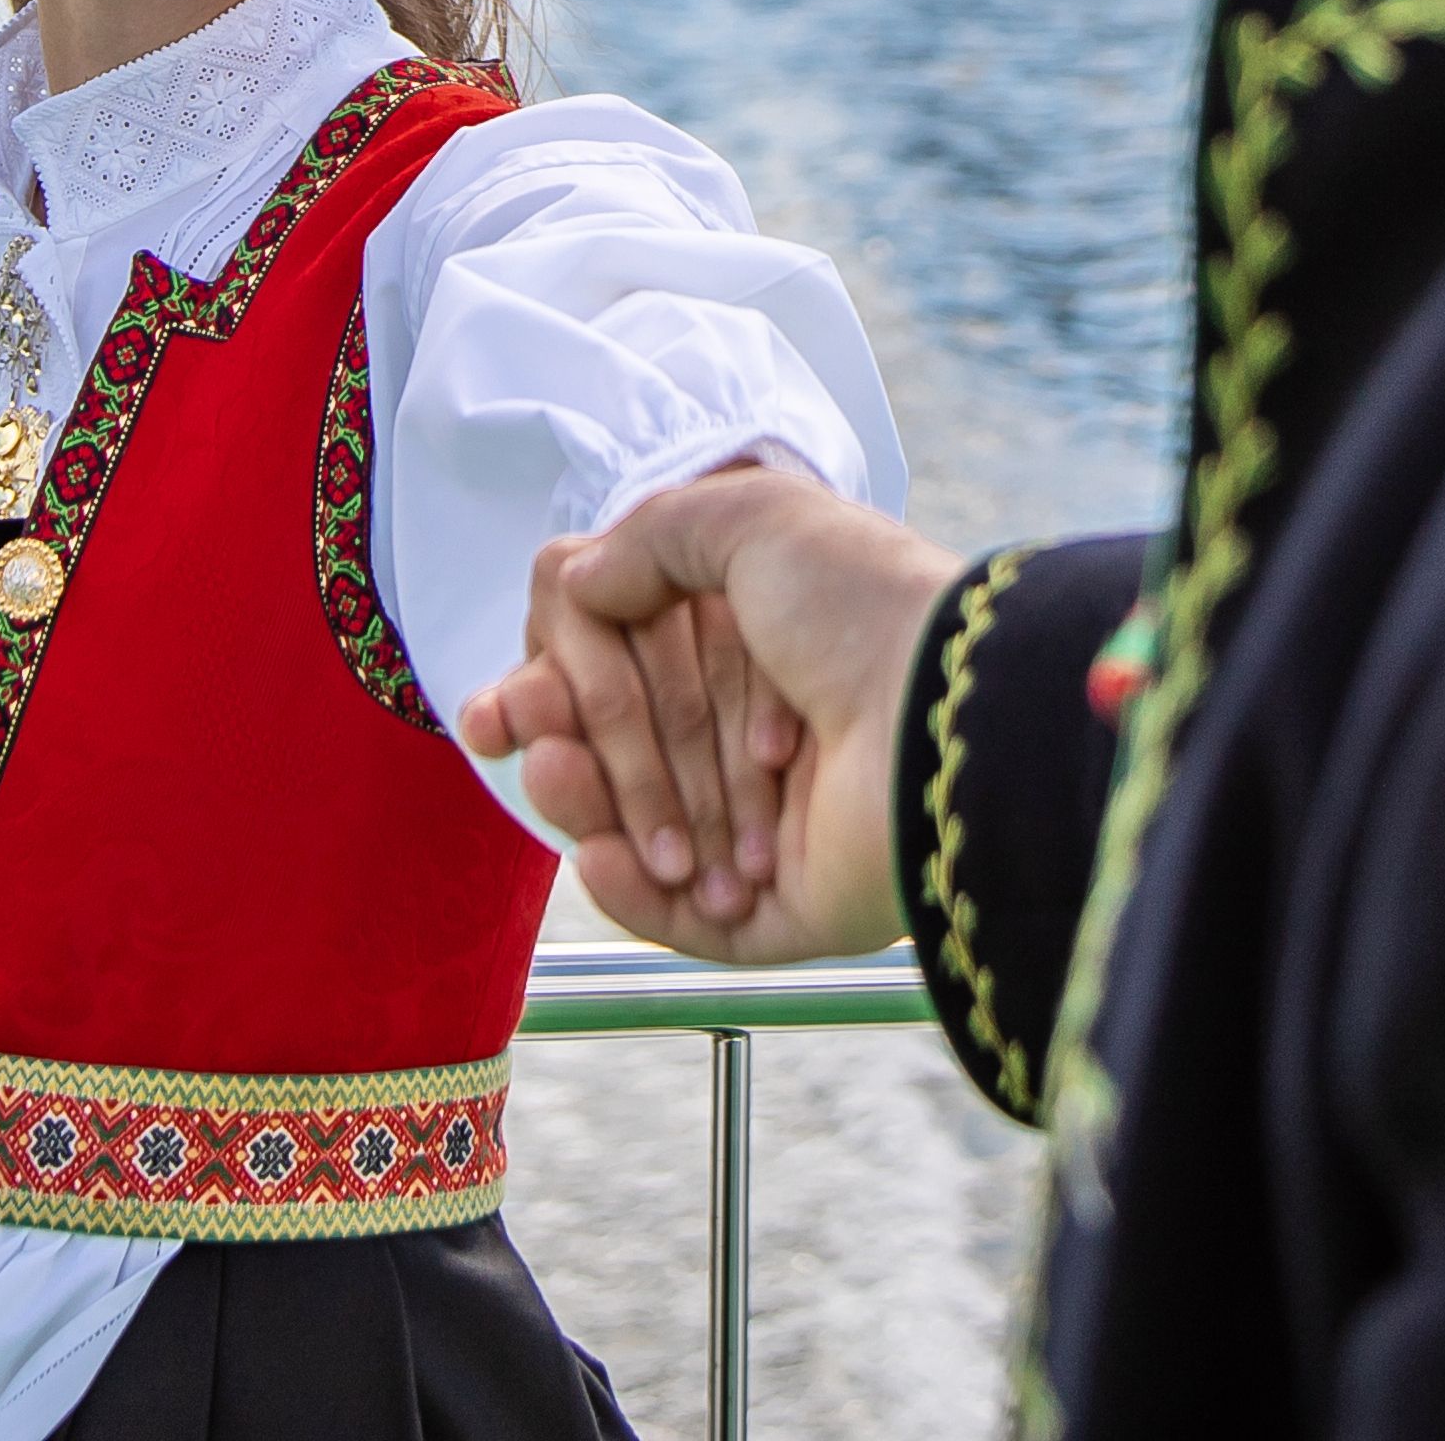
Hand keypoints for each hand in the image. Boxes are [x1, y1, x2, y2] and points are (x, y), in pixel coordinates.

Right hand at [463, 466, 958, 964]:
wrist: (940, 717)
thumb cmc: (860, 606)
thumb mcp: (748, 520)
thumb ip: (649, 539)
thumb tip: (574, 582)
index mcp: (756, 648)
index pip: (630, 672)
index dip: (557, 687)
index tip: (504, 707)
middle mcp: (761, 734)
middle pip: (625, 754)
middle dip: (567, 744)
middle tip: (528, 735)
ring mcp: (769, 830)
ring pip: (642, 835)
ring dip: (589, 806)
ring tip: (561, 779)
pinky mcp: (781, 912)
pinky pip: (682, 925)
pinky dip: (628, 893)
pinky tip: (603, 856)